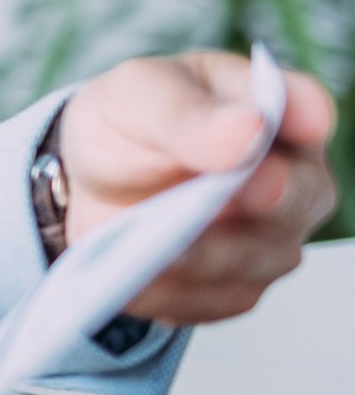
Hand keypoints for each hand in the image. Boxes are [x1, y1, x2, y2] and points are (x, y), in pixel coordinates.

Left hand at [62, 51, 339, 323]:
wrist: (89, 177)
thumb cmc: (129, 123)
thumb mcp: (136, 95)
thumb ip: (185, 112)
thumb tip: (246, 129)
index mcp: (269, 109)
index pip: (303, 107)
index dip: (298, 116)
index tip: (261, 126)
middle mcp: (289, 178)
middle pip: (300, 194)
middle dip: (265, 196)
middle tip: (228, 193)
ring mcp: (269, 238)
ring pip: (260, 257)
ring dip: (207, 254)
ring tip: (159, 250)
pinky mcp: (234, 286)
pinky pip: (212, 299)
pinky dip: (171, 290)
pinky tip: (133, 280)